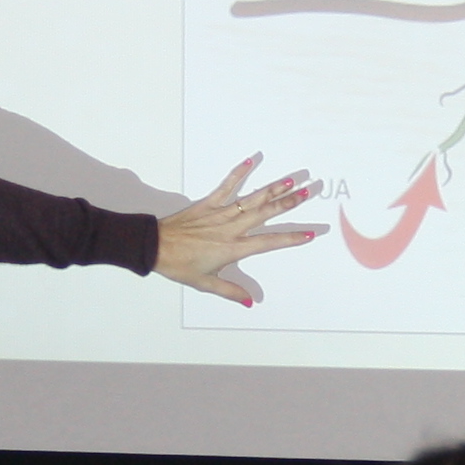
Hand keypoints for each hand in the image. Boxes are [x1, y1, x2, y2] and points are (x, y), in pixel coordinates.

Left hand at [156, 156, 323, 307]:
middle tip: (308, 192)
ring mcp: (220, 214)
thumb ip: (230, 291)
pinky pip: (225, 186)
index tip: (309, 233)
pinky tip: (251, 161)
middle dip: (289, 203)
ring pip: (251, 199)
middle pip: (266, 213)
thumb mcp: (205, 283)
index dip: (290, 238)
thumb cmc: (178, 265)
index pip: (269, 242)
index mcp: (232, 248)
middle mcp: (230, 228)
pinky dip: (238, 173)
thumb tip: (250, 302)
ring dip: (272, 188)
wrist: (154, 247)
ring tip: (291, 179)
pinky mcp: (207, 204)